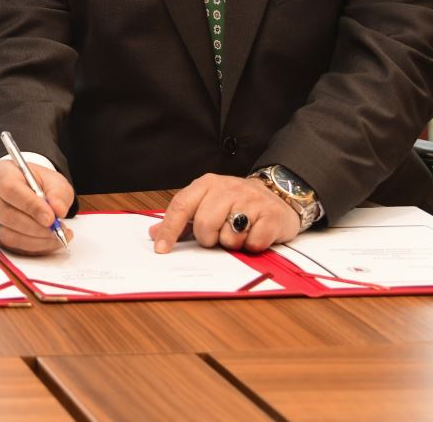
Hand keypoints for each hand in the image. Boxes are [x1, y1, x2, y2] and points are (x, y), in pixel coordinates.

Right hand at [0, 159, 74, 255]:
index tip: (50, 217)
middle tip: (57, 229)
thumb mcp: (53, 180)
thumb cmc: (36, 182)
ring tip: (56, 235)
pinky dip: (33, 246)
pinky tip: (48, 241)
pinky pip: (11, 245)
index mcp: (0, 172)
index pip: (10, 189)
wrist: (28, 189)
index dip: (30, 205)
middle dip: (35, 227)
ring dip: (35, 239)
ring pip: (7, 234)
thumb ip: (58, 193)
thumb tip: (58, 210)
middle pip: (6, 214)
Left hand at [148, 173, 300, 253]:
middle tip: (218, 236)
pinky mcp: (271, 215)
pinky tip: (255, 234)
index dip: (169, 229)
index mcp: (207, 184)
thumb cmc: (236, 203)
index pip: (181, 206)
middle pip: (204, 224)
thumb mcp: (207, 203)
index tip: (161, 249)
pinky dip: (252, 245)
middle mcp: (228, 188)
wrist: (278, 194)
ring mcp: (251, 200)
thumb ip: (182, 219)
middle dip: (208, 238)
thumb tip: (154, 233)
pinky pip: (254, 243)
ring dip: (232, 242)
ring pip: (229, 236)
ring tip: (239, 232)